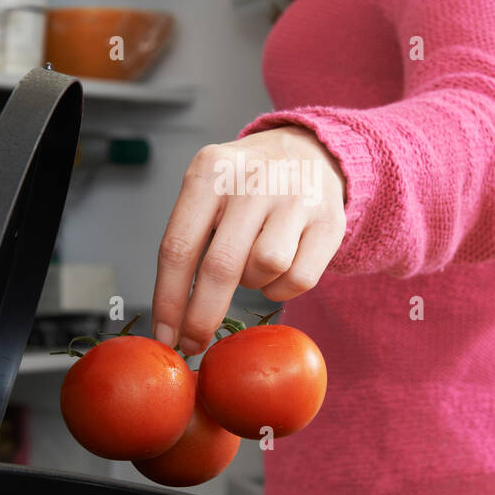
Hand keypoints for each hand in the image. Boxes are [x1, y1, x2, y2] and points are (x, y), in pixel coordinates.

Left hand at [151, 126, 347, 354]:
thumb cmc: (245, 186)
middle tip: (194, 344)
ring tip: (254, 264)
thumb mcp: (208, 190)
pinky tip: (281, 267)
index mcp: (209, 171)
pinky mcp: (329, 219)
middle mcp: (252, 179)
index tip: (165, 337)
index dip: (169, 300)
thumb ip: (189, 239)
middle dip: (203, 317)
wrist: (309, 151)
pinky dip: (284, 287)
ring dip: (254, 283)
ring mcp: (295, 196)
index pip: (178, 246)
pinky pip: (300, 279)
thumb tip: (173, 319)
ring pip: (264, 269)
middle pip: (221, 266)